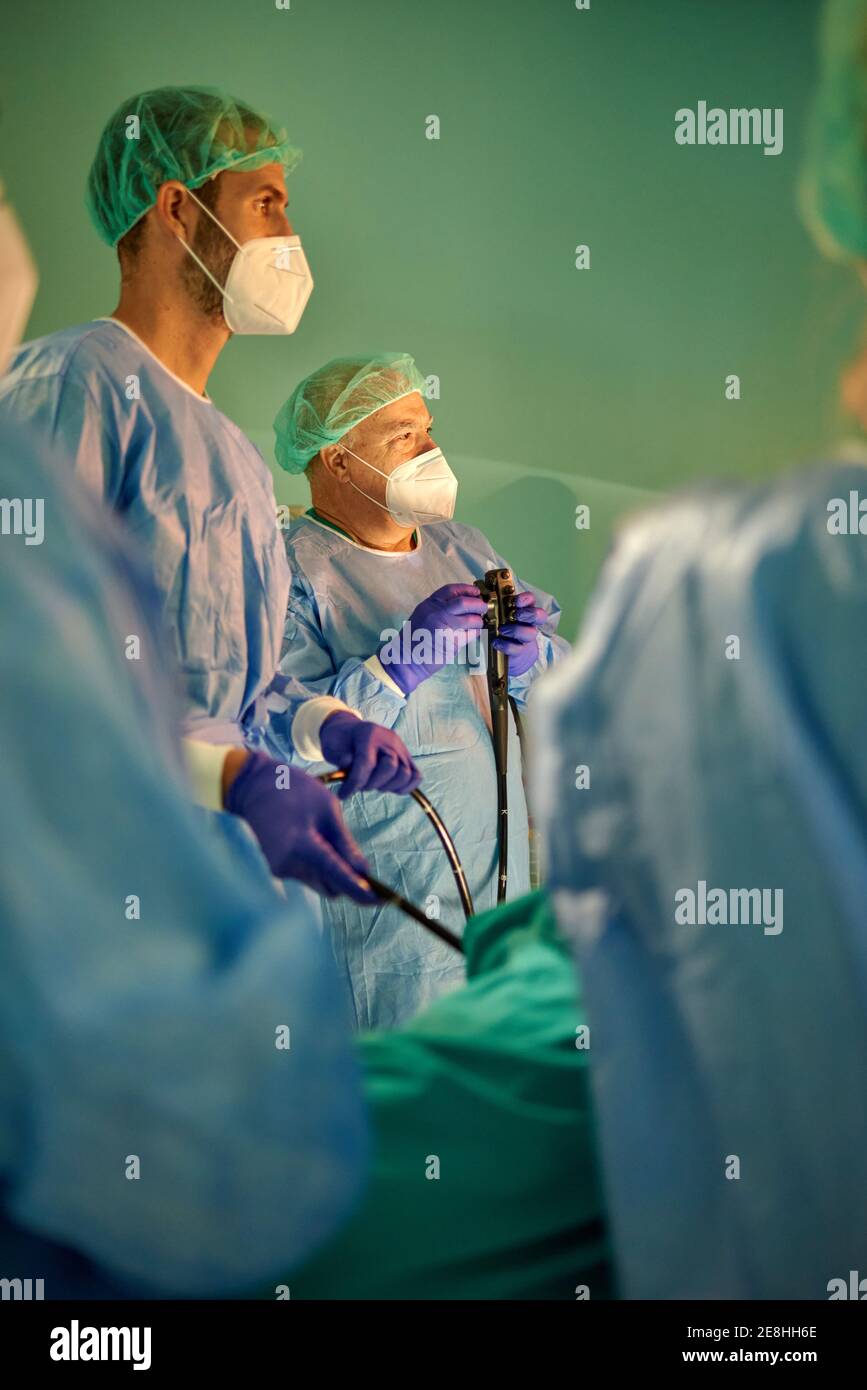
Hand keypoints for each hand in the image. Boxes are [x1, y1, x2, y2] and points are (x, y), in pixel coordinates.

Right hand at [224, 751, 376, 902]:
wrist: (247, 786)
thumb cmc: (291, 790)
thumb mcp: (326, 807)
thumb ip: (344, 843)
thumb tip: (363, 872)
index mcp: (303, 847)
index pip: (339, 877)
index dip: (362, 892)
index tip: (382, 900)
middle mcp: (288, 865)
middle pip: (330, 888)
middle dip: (347, 880)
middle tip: (358, 863)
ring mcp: (278, 869)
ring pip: (317, 882)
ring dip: (330, 871)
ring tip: (326, 838)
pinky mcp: (275, 868)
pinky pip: (304, 874)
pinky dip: (314, 864)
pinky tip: (309, 839)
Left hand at [319, 712, 420, 798]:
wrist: (350, 732)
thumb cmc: (340, 741)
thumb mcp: (333, 746)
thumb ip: (341, 757)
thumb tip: (350, 768)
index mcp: (369, 734)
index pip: (367, 763)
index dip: (354, 783)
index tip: (343, 794)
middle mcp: (389, 740)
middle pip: (390, 768)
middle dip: (372, 783)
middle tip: (360, 786)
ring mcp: (401, 749)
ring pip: (405, 774)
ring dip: (388, 786)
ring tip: (374, 785)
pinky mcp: (407, 759)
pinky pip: (416, 776)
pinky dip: (405, 787)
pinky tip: (389, 788)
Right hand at [379, 582, 486, 694]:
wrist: (406, 660)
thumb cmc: (414, 640)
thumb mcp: (423, 616)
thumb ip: (439, 608)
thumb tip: (463, 603)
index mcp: (429, 605)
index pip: (451, 590)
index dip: (467, 589)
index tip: (476, 592)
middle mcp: (436, 613)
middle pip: (464, 603)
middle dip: (478, 604)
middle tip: (483, 607)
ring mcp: (444, 627)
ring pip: (471, 619)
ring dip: (479, 621)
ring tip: (478, 623)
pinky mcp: (451, 642)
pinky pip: (471, 635)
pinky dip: (476, 633)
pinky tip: (474, 634)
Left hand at [492, 590, 545, 675]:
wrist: (507, 653)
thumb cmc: (501, 628)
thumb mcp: (497, 616)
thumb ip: (494, 608)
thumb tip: (483, 598)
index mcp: (524, 610)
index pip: (531, 600)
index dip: (526, 599)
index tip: (516, 601)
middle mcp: (529, 623)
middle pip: (540, 615)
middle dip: (528, 614)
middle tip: (515, 615)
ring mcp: (527, 638)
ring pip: (531, 633)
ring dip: (516, 630)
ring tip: (502, 630)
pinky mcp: (521, 651)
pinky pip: (517, 648)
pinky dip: (506, 645)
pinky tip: (496, 642)